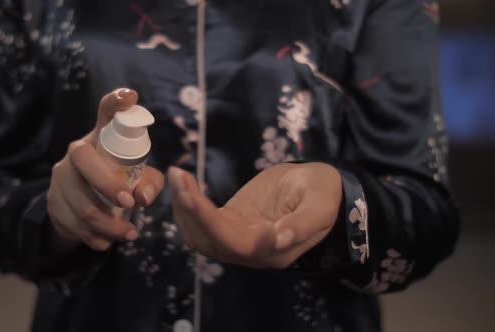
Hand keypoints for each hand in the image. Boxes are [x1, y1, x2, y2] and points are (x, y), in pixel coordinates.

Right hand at [46, 88, 164, 252]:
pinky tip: (107, 241)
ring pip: (81, 202)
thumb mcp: (138, 180)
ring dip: (109, 225)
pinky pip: (74, 224)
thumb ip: (149, 183)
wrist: (77, 210)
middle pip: (83, 159)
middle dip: (107, 184)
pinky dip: (96, 238)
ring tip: (130, 236)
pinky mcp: (53, 203)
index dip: (117, 102)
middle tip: (129, 204)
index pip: (106, 113)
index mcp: (102, 139)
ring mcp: (60, 177)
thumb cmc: (117, 183)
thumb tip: (143, 197)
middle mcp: (77, 152)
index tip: (131, 97)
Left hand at [168, 162, 341, 268]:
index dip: (208, 222)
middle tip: (178, 176)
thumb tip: (278, 239)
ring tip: (177, 176)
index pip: (233, 243)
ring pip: (199, 234)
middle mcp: (251, 252)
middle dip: (189, 211)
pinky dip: (187, 204)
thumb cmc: (324, 193)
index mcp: (274, 252)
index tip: (190, 195)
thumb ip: (301, 224)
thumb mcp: (320, 205)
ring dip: (183, 208)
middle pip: (209, 241)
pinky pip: (201, 221)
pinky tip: (183, 182)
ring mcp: (238, 238)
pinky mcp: (230, 222)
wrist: (319, 186)